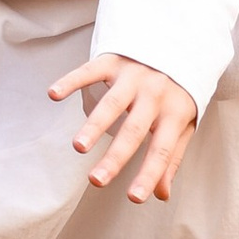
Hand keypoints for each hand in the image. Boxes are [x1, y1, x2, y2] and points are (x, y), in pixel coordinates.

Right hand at [48, 53, 197, 201]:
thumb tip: (161, 194)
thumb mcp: (183, 122)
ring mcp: (134, 76)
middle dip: (115, 157)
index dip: (149, 174)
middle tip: (96, 181)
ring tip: (79, 146)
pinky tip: (54, 94)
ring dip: (94, 125)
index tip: (133, 198)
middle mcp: (155, 94)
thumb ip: (171, 157)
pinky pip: (90, 70)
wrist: (179, 40)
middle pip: (134, 131)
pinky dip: (71, 81)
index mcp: (175, 113)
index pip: (162, 150)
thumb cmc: (177, 91)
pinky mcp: (114, 60)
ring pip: (112, 104)